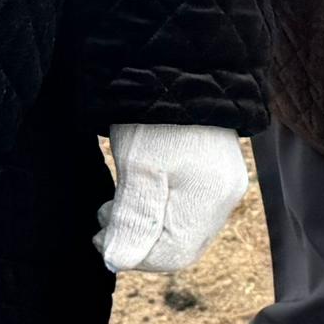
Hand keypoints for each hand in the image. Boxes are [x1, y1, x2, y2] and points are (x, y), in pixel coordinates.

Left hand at [97, 122, 253, 273]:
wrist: (176, 61)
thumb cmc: (154, 114)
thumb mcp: (137, 168)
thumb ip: (132, 219)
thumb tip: (118, 262)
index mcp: (209, 198)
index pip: (171, 255)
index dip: (132, 255)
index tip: (99, 237)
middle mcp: (224, 196)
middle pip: (179, 244)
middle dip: (137, 241)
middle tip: (103, 217)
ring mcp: (223, 183)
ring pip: (181, 226)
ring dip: (144, 226)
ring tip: (113, 204)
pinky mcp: (214, 170)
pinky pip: (186, 208)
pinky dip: (158, 210)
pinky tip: (137, 191)